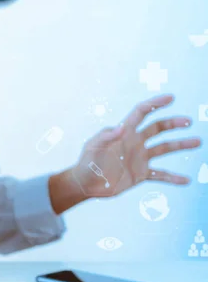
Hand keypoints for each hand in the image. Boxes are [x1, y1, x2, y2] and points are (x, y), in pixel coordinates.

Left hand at [71, 94, 200, 196]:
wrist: (86, 183)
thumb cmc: (86, 162)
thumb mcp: (94, 146)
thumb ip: (106, 136)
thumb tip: (121, 128)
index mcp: (124, 132)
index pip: (141, 113)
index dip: (155, 104)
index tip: (171, 98)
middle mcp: (135, 142)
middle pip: (157, 128)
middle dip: (173, 123)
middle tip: (188, 121)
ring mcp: (139, 158)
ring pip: (164, 148)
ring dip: (180, 145)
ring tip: (197, 142)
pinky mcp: (141, 174)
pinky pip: (161, 175)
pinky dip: (173, 178)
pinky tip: (186, 180)